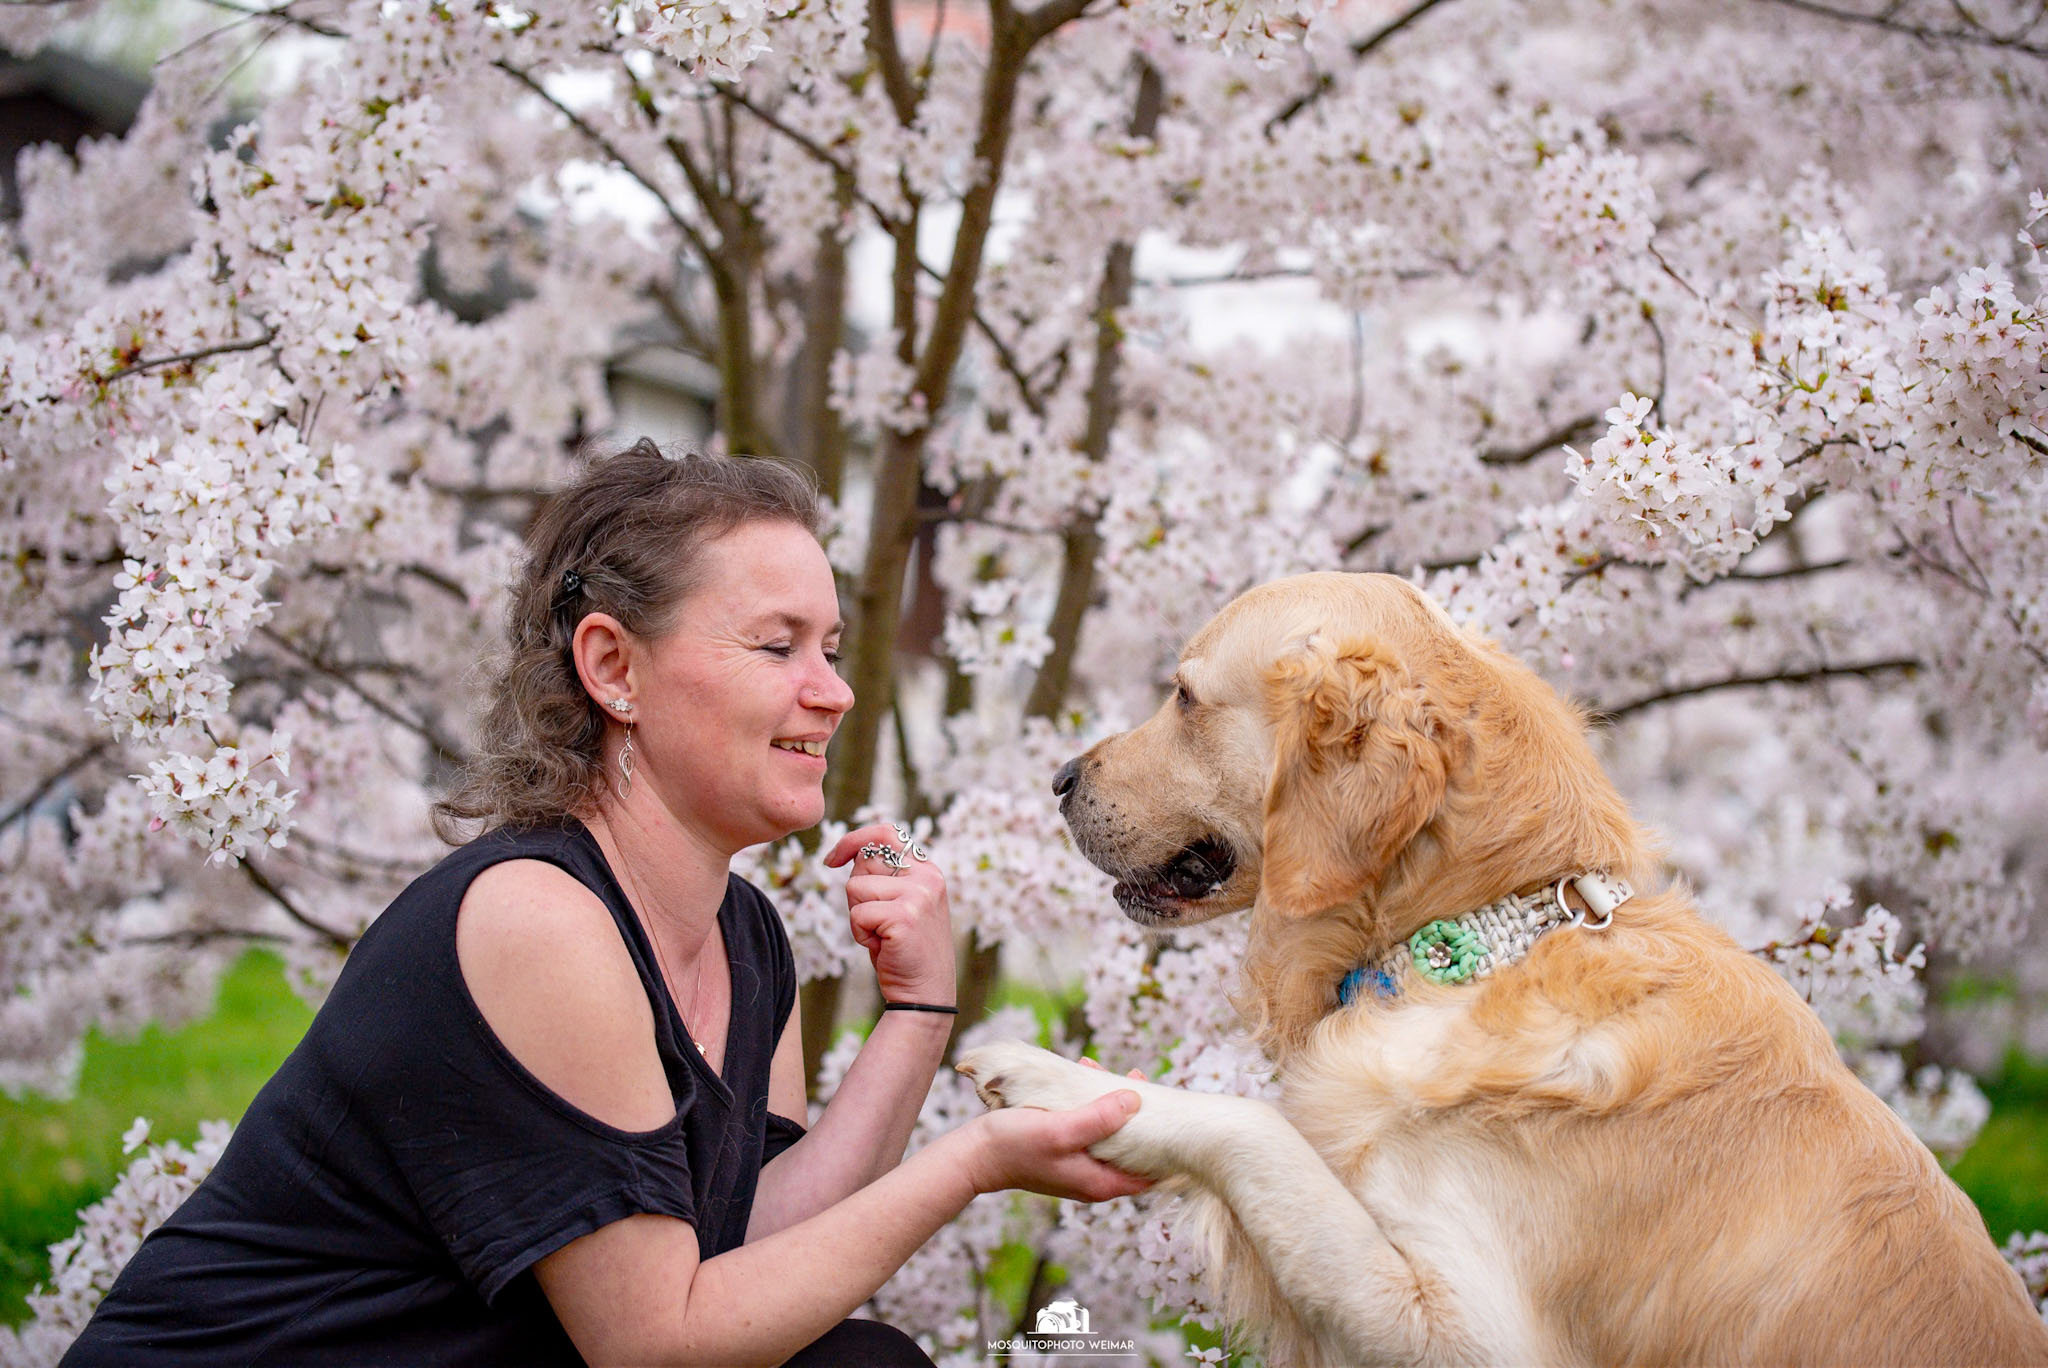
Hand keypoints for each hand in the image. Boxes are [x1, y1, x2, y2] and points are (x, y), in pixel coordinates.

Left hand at [823, 822, 955, 1006]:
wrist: (925, 994)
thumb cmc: (903, 950)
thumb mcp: (900, 905)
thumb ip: (886, 877)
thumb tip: (852, 853)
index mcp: (928, 870)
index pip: (885, 833)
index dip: (854, 840)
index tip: (833, 859)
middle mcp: (927, 877)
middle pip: (864, 860)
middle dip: (857, 891)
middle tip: (876, 920)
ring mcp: (918, 895)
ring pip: (855, 888)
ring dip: (858, 916)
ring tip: (881, 935)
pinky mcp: (904, 916)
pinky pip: (857, 914)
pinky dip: (860, 933)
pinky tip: (881, 947)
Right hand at [958, 1092, 1152, 1201]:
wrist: (973, 1156)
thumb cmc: (1014, 1146)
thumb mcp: (1060, 1129)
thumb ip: (1099, 1118)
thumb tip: (1135, 1100)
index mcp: (1101, 1182)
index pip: (1151, 1173)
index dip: (1165, 1144)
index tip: (1169, 1111)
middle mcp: (1094, 1178)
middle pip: (1133, 1148)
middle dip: (1137, 1113)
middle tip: (1137, 1079)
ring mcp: (1079, 1165)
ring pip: (1110, 1132)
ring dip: (1111, 1102)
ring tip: (1104, 1072)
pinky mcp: (1064, 1151)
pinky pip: (1088, 1125)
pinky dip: (1089, 1103)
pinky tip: (1081, 1076)